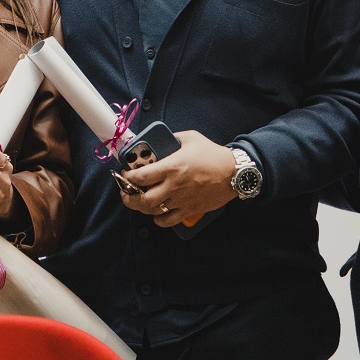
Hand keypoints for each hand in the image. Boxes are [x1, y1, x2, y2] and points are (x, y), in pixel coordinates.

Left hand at [118, 129, 237, 225]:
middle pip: (142, 199)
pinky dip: (158, 220)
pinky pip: (168, 221)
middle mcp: (173, 186)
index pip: (140, 176)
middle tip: (126, 193)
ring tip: (139, 201)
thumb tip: (160, 140)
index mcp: (171, 167)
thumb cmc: (213, 154)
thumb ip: (173, 139)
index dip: (127, 177)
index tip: (125, 174)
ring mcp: (181, 200)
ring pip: (153, 212)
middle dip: (129, 198)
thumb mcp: (190, 138)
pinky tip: (157, 213)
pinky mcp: (189, 209)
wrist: (234, 172)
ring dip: (142, 208)